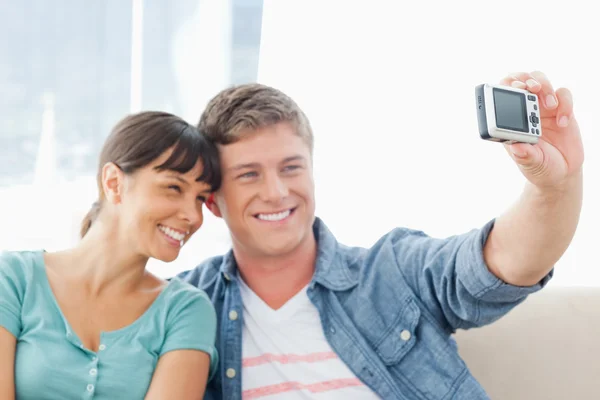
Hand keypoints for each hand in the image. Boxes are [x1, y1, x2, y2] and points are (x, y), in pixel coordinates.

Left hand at [500, 71, 583, 189]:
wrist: (562, 173)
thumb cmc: (540, 167)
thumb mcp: (530, 164)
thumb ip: (524, 155)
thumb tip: (516, 147)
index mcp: (510, 121)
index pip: (503, 95)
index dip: (506, 87)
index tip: (514, 89)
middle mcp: (524, 111)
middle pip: (521, 80)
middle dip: (525, 79)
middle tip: (532, 88)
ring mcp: (543, 109)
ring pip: (541, 81)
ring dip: (545, 87)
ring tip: (549, 106)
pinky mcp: (562, 110)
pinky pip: (563, 95)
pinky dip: (565, 104)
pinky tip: (562, 123)